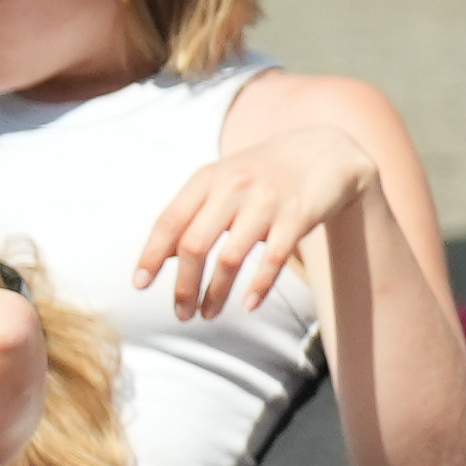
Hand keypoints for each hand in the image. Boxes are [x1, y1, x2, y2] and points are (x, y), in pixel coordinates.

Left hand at [131, 124, 377, 325]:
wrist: (325, 151)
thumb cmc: (264, 173)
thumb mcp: (224, 181)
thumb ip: (195, 212)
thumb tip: (163, 256)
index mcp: (208, 178)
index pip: (170, 221)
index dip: (151, 256)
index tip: (140, 285)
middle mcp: (233, 187)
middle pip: (194, 244)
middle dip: (184, 285)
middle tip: (181, 313)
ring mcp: (267, 201)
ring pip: (230, 257)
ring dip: (216, 293)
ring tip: (209, 314)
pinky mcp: (298, 217)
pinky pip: (273, 259)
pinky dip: (258, 286)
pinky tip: (249, 305)